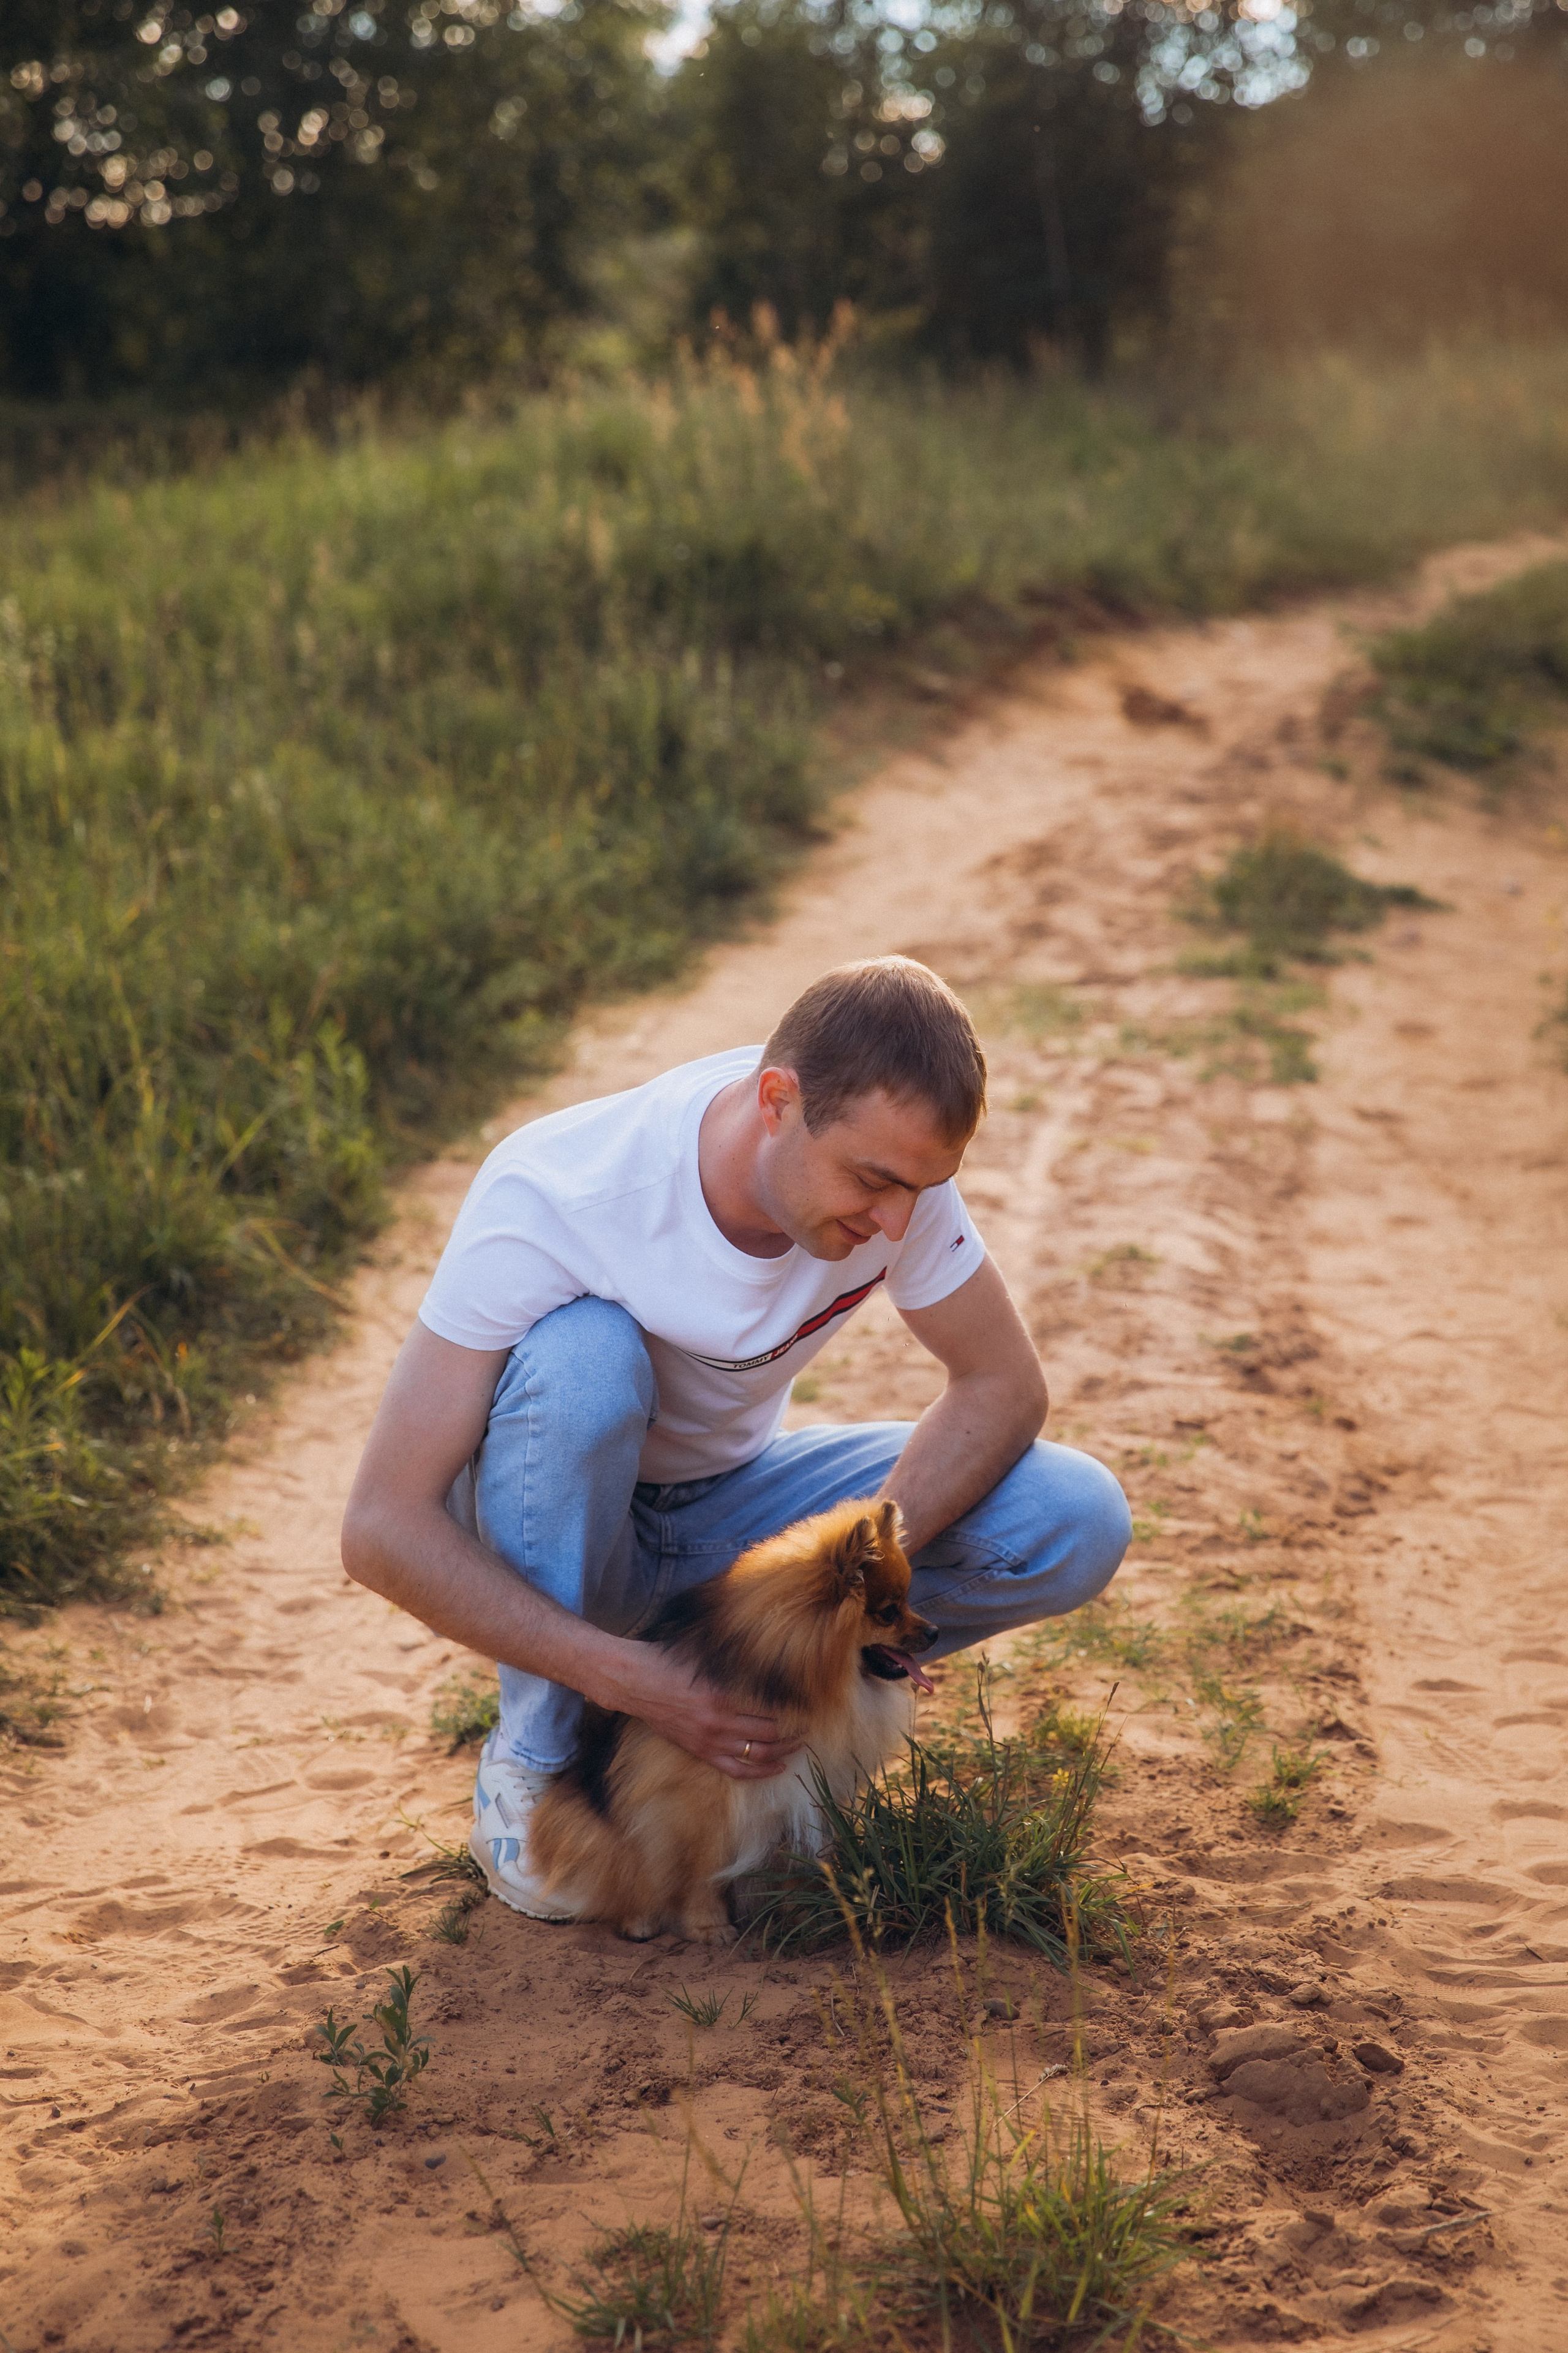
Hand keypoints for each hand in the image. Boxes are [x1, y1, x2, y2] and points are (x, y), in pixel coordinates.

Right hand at [602, 1643, 797, 1779]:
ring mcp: (708, 1741)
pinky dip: (758, 1772)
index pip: (769, 1709)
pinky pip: (735, 1770)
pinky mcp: (699, 1752)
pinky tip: (777, 1768)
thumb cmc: (669, 1660)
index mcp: (723, 1694)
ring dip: (782, 1753)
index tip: (809, 1707)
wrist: (634, 1681)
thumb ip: (733, 1656)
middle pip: (768, 1736)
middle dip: (793, 1734)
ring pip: (756, 1756)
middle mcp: (718, 1722)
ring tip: (798, 1747)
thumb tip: (765, 1648)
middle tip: (809, 1728)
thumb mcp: (704, 1653)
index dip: (793, 1711)